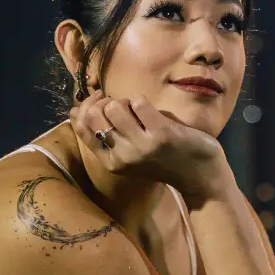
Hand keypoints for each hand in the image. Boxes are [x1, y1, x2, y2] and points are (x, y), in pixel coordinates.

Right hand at [70, 90, 229, 206]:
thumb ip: (106, 135)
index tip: (100, 99)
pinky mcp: (160, 134)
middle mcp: (122, 156)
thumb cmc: (163, 160)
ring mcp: (141, 146)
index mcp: (111, 163)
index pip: (83, 128)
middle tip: (120, 103)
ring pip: (114, 107)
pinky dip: (142, 101)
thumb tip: (76, 110)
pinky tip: (152, 112)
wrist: (199, 175)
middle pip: (95, 115)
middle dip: (104, 102)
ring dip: (125, 101)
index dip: (87, 107)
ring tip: (137, 109)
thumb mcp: (128, 154)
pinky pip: (139, 103)